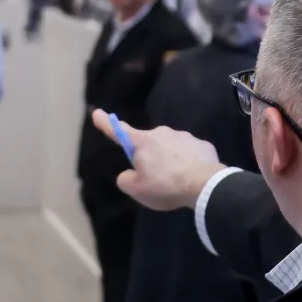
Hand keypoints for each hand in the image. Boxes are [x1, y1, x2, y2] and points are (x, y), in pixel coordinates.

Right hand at [93, 110, 223, 210]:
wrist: (204, 185)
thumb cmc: (165, 185)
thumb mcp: (136, 189)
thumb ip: (126, 180)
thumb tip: (129, 174)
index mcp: (143, 142)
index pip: (119, 131)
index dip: (106, 123)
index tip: (97, 112)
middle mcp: (163, 133)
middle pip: (149, 145)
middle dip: (150, 158)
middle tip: (156, 180)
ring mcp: (185, 137)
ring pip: (171, 149)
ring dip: (171, 161)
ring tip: (177, 182)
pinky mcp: (203, 145)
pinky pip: (190, 154)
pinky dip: (188, 164)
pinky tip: (192, 178)